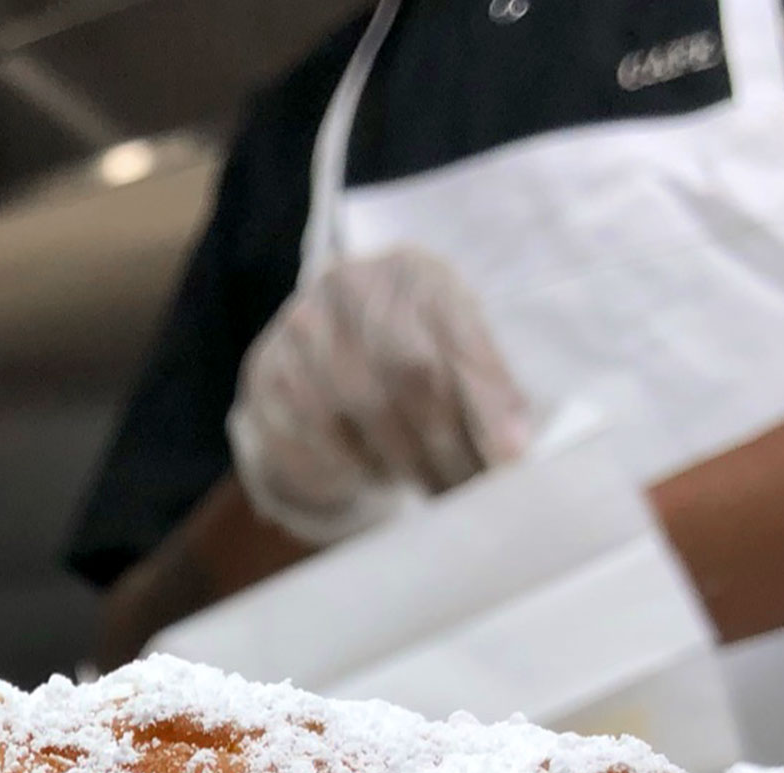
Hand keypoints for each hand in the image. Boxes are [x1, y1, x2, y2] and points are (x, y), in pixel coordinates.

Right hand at [227, 247, 533, 545]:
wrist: (310, 358)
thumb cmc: (399, 357)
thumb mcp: (448, 350)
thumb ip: (481, 386)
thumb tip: (512, 450)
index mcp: (414, 271)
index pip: (459, 336)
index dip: (488, 402)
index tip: (510, 460)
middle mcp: (354, 285)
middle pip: (412, 374)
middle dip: (448, 443)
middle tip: (472, 488)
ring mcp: (304, 326)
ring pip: (366, 410)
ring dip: (409, 463)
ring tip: (437, 489)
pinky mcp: (271, 372)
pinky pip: (322, 434)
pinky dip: (361, 465)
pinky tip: (382, 474)